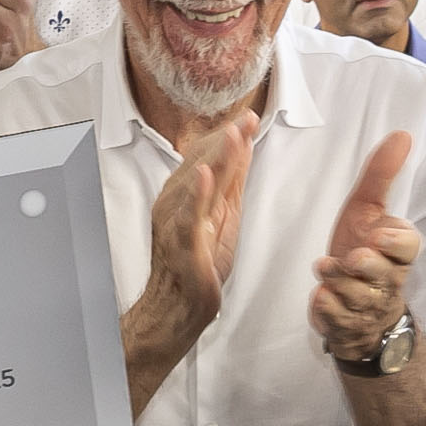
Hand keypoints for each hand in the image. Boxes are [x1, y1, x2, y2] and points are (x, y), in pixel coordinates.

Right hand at [141, 112, 255, 349]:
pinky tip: (203, 174)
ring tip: (233, 134)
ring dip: (215, 156)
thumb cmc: (198, 264)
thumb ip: (231, 181)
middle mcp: (176, 201)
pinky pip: (187, 214)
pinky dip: (195, 193)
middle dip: (226, 139)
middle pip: (201, 161)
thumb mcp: (224, 215)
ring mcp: (176, 220)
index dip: (229, 136)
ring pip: (196, 182)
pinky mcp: (181, 242)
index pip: (206, 155)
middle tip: (247, 119)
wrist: (179, 306)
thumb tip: (243, 147)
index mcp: (185, 193)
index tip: (249, 118)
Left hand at [310, 131, 420, 359]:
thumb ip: (382, 175)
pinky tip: (319, 297)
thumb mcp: (367, 209)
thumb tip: (403, 134)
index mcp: (396, 252)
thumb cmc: (364, 249)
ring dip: (339, 281)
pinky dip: (327, 307)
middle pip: (384, 274)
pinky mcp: (345, 323)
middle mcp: (386, 280)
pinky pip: (336, 317)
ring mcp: (366, 305)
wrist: (356, 305)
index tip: (379, 235)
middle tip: (353, 258)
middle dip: (368, 266)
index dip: (396, 243)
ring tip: (324, 268)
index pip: (408, 247)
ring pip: (357, 295)